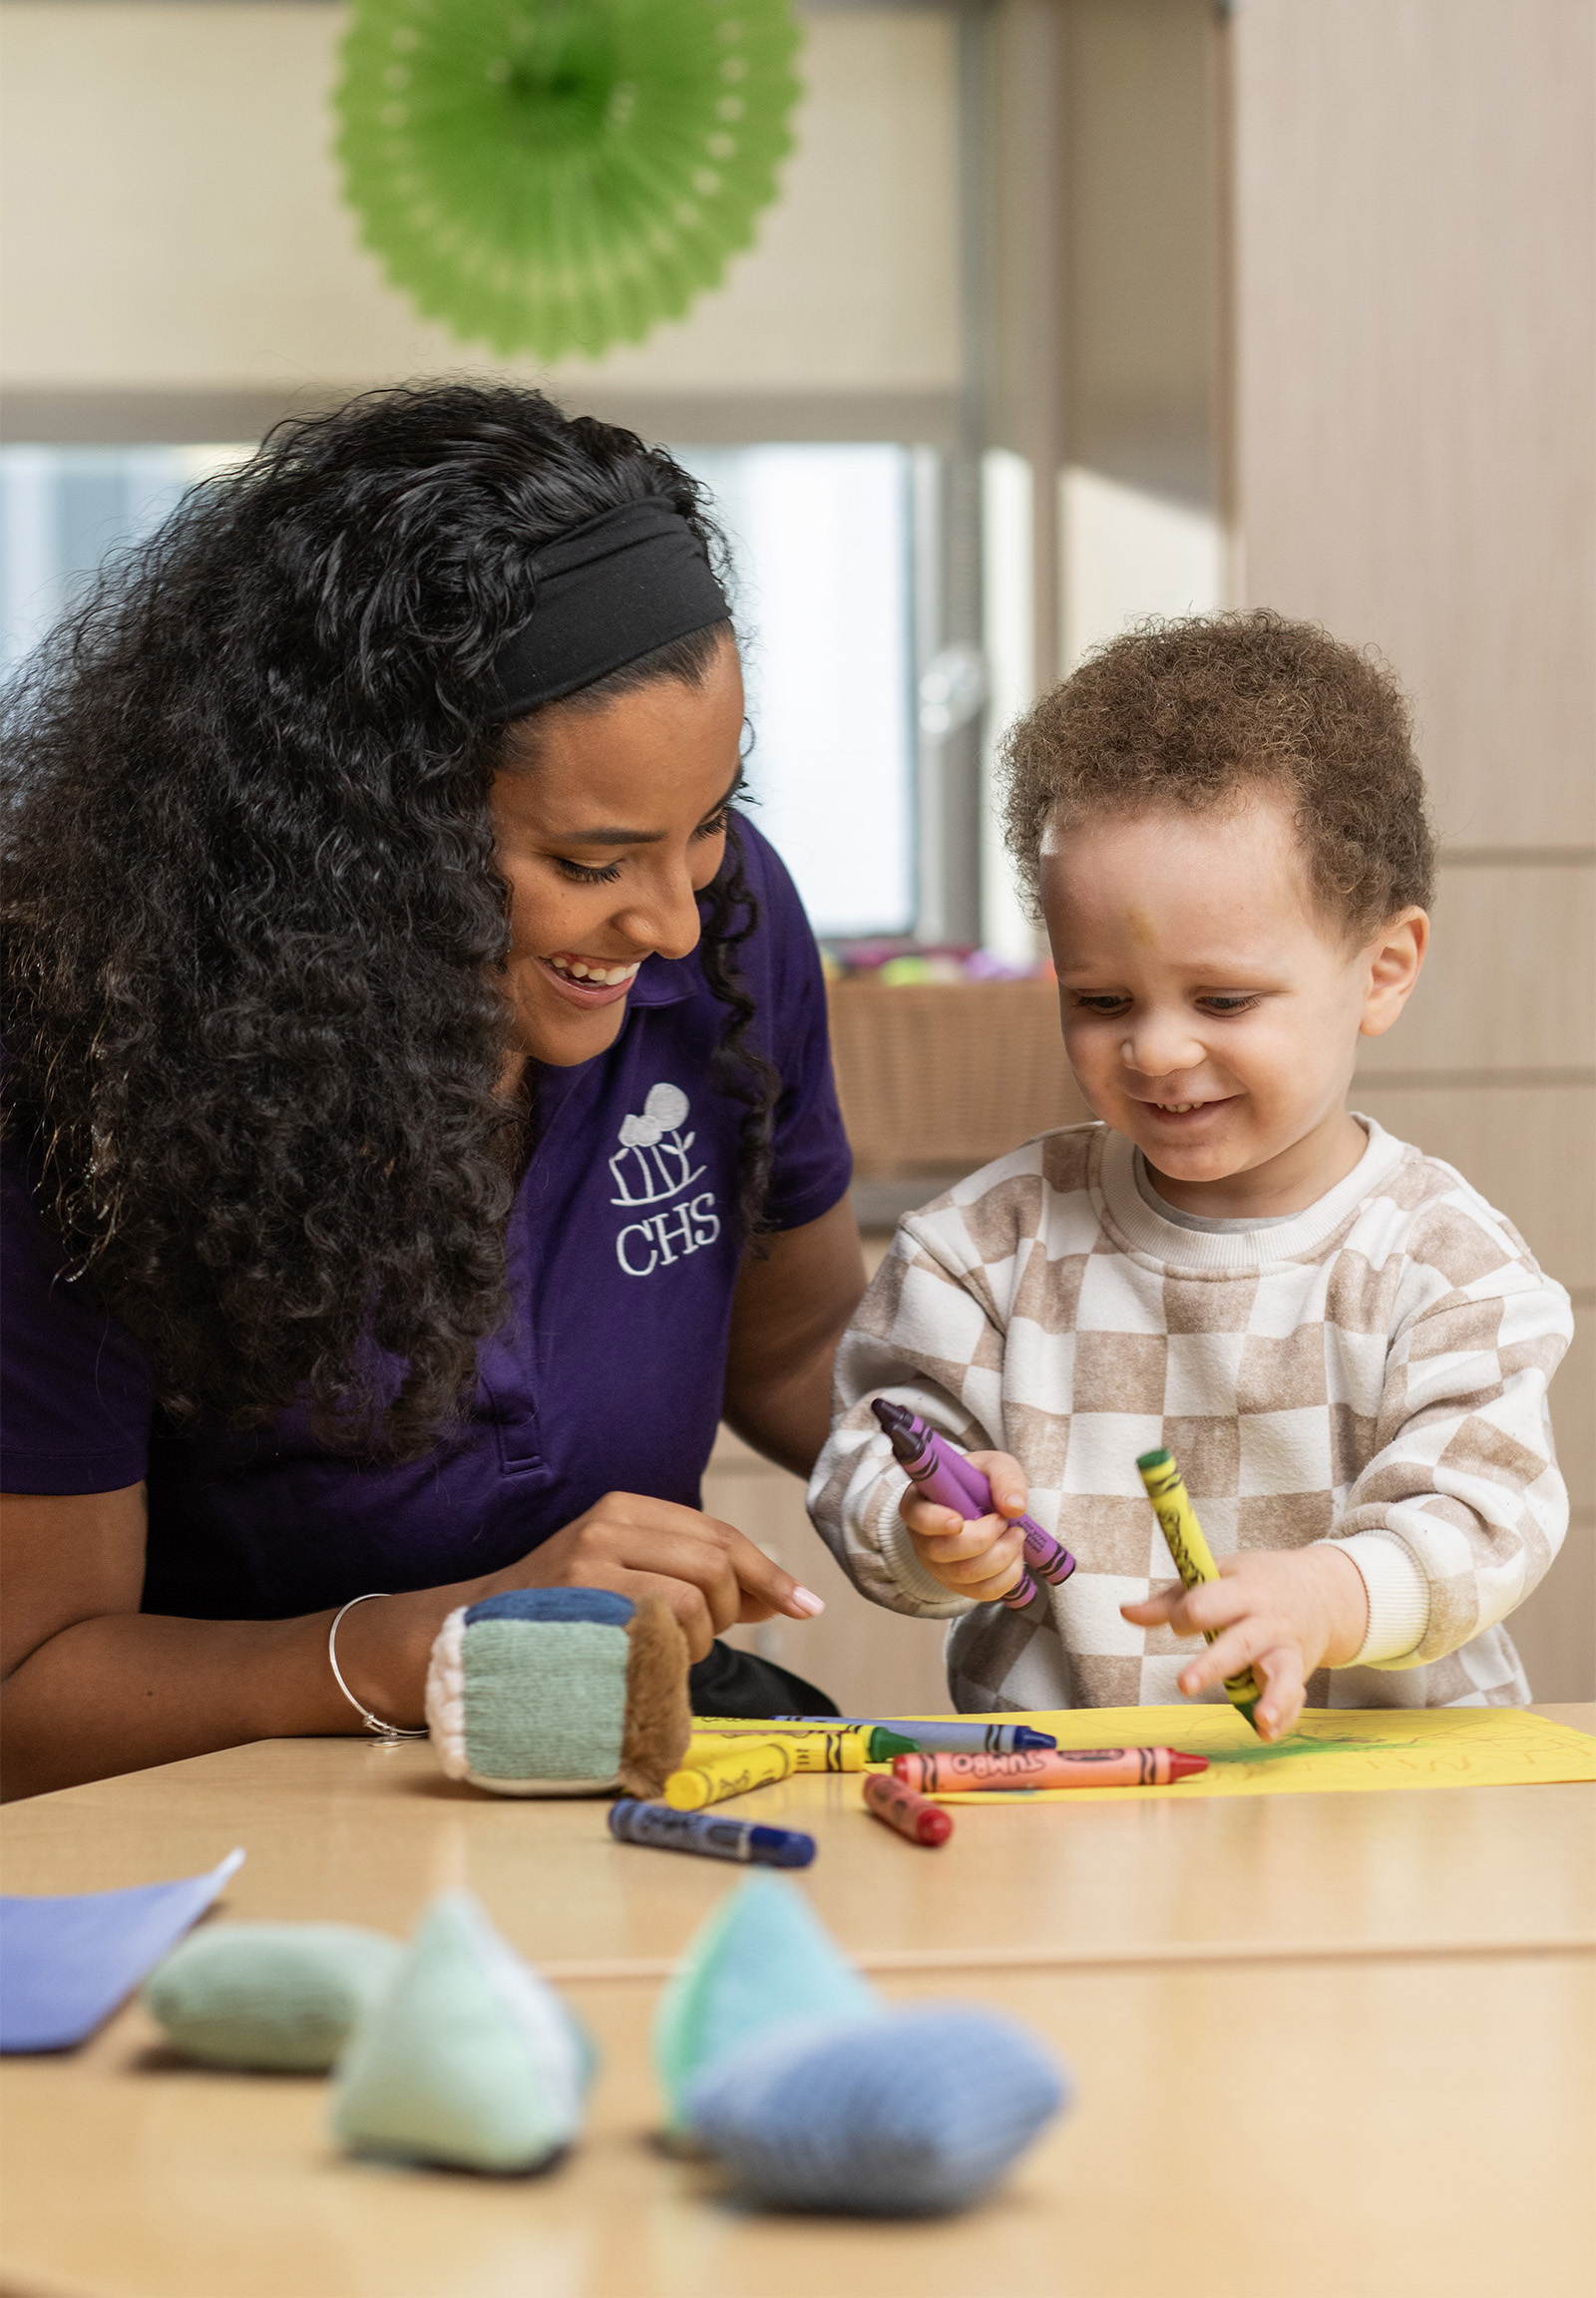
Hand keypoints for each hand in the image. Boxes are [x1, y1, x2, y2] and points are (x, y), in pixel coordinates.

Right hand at [488, 1491, 824, 1662]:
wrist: (473, 1630)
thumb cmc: (565, 1607)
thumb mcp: (629, 1570)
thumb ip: (698, 1577)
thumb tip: (780, 1596)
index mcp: (625, 1508)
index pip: (720, 1536)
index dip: (769, 1574)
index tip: (806, 1606)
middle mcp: (608, 1526)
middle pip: (715, 1565)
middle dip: (730, 1611)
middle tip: (708, 1638)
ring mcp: (590, 1567)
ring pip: (693, 1601)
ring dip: (698, 1641)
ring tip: (666, 1651)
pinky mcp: (579, 1609)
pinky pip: (660, 1632)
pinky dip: (673, 1655)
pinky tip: (653, 1661)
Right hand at [898, 1451, 1030, 1603]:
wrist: (984, 1505)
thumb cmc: (979, 1482)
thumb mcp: (992, 1466)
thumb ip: (1004, 1478)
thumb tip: (1014, 1507)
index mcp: (920, 1503)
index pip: (917, 1517)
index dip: (935, 1522)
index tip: (959, 1521)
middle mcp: (923, 1539)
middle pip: (942, 1552)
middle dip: (983, 1539)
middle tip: (1004, 1520)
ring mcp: (939, 1566)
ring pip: (965, 1575)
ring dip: (1001, 1556)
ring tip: (1016, 1535)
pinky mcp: (960, 1584)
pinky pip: (983, 1592)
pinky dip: (1008, 1576)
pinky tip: (1015, 1555)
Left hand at [1119, 1546, 1369, 1740]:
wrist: (1320, 1590)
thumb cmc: (1256, 1582)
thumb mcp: (1218, 1577)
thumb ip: (1172, 1600)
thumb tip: (1126, 1611)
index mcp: (1242, 1590)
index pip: (1209, 1603)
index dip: (1186, 1615)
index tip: (1180, 1623)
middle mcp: (1266, 1621)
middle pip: (1239, 1643)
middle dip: (1213, 1665)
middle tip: (1184, 1685)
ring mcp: (1286, 1648)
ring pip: (1282, 1673)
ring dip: (1273, 1697)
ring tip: (1261, 1718)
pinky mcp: (1300, 1671)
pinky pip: (1295, 1697)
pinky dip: (1285, 1717)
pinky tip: (1267, 1732)